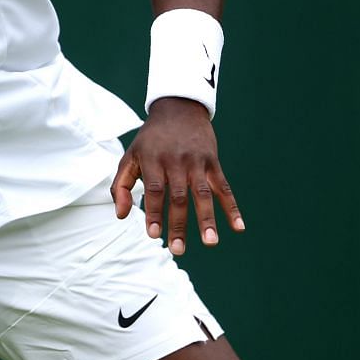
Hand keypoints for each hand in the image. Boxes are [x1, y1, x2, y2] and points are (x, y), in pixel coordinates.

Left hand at [110, 98, 244, 255]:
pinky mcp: (213, 162)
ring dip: (207, 219)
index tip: (154, 235)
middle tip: (178, 250)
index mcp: (153, 161)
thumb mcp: (130, 156)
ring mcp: (197, 162)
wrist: (178, 109)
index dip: (154, 213)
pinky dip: (232, 207)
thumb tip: (121, 216)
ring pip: (203, 194)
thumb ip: (120, 185)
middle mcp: (175, 162)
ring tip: (210, 243)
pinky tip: (239, 227)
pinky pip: (224, 187)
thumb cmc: (150, 140)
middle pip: (178, 197)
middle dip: (178, 225)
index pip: (154, 190)